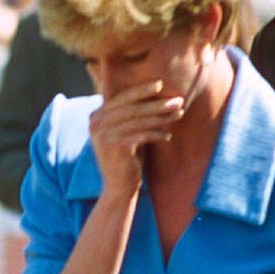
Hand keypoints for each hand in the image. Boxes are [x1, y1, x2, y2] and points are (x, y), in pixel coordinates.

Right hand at [89, 80, 183, 199]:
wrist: (118, 188)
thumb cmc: (127, 158)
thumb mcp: (125, 132)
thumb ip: (130, 113)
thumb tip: (154, 90)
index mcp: (96, 116)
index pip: (121, 98)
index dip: (141, 90)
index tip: (160, 84)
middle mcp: (96, 123)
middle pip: (132, 107)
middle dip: (156, 102)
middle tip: (177, 99)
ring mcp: (104, 135)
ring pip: (139, 120)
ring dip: (161, 116)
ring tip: (178, 114)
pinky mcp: (115, 147)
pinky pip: (142, 135)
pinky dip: (157, 134)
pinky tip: (168, 135)